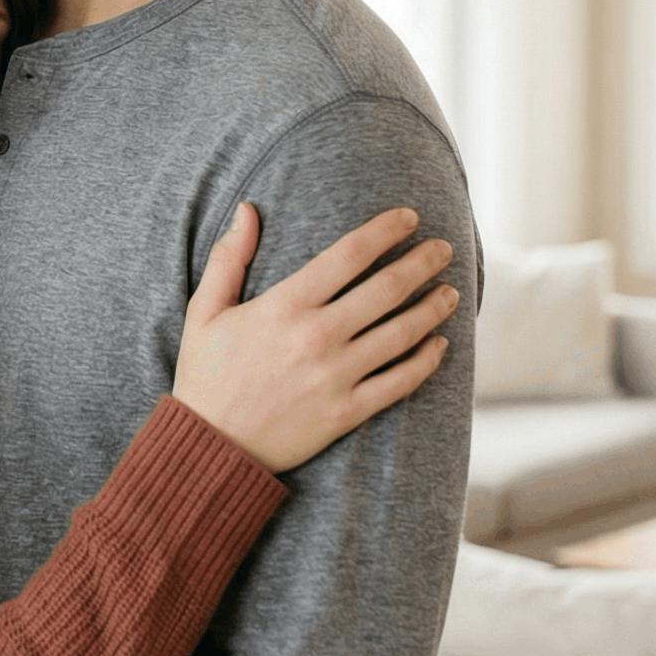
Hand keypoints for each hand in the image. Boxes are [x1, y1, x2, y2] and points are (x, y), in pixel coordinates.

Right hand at [174, 204, 456, 470]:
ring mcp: (335, 377)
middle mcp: (316, 337)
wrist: (211, 446)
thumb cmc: (206, 375)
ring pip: (402, 334)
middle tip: (444, 248)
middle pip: (386, 289)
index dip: (385, 231)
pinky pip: (399, 382)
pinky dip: (426, 361)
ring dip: (433, 308)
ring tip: (450, 292)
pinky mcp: (346, 412)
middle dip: (422, 262)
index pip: (349, 254)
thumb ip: (229, 257)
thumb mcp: (205, 311)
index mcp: (284, 306)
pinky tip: (439, 345)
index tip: (409, 217)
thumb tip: (249, 209)